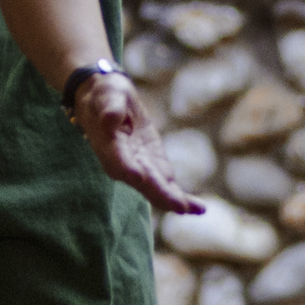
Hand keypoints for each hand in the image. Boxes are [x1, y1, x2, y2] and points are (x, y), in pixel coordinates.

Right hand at [77, 73, 206, 216]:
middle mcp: (123, 165)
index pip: (118, 160)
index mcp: (108, 147)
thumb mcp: (107, 95)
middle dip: (160, 194)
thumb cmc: (105, 96)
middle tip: (179, 206)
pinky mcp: (154, 167)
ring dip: (174, 200)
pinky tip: (199, 209)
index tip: (138, 177)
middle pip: (142, 182)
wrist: (108, 103)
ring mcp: (140, 168)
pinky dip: (182, 198)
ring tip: (195, 209)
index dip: (127, 168)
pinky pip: (167, 186)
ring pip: (156, 189)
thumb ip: (109, 107)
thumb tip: (110, 118)